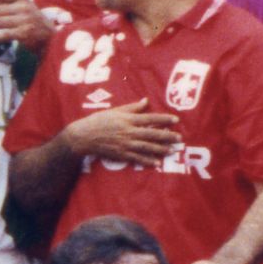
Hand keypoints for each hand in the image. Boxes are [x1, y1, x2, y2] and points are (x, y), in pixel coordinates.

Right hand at [65, 106, 182, 166]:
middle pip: (152, 134)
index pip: (150, 119)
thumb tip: (146, 101)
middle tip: (179, 138)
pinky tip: (156, 162)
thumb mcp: (115, 111)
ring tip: (172, 150)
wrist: (83, 136)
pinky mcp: (121, 154)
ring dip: (160, 149)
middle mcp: (128, 132)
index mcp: (128, 120)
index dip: (164, 119)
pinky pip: (136, 158)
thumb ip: (132, 108)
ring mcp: (125, 144)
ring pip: (147, 147)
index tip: (176, 120)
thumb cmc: (99, 121)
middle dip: (167, 136)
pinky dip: (147, 160)